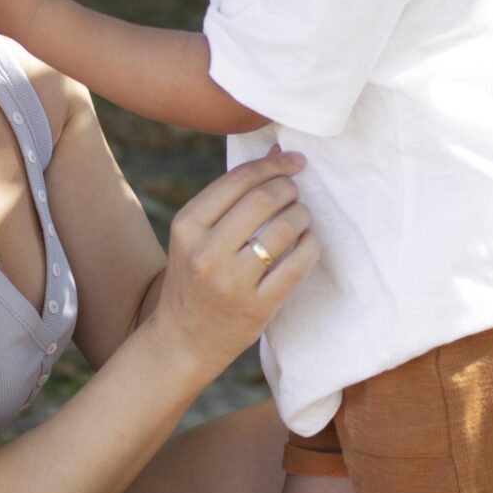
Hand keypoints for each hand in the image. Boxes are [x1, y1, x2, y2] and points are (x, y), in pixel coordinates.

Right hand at [148, 149, 316, 374]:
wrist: (182, 339)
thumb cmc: (194, 278)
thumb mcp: (197, 235)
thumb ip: (232, 196)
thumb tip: (275, 152)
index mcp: (187, 226)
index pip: (238, 180)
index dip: (273, 165)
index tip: (294, 161)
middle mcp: (206, 252)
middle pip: (263, 199)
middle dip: (289, 188)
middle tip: (296, 191)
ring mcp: (231, 282)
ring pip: (284, 230)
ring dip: (302, 215)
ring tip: (301, 217)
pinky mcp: (256, 307)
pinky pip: (297, 265)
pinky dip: (310, 246)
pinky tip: (308, 242)